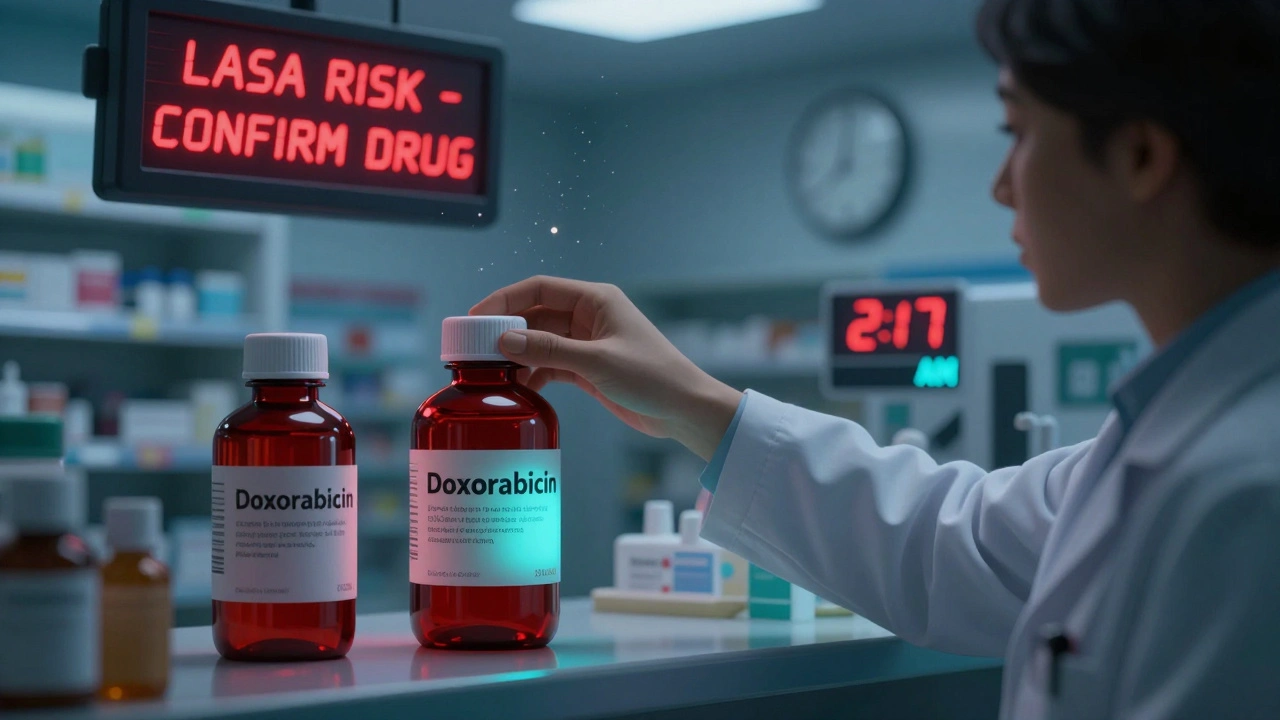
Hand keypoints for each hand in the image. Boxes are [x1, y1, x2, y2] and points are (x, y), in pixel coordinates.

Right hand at [470, 276, 742, 460]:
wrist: (684, 410)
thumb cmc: (652, 377)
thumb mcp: (596, 361)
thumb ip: (549, 350)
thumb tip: (505, 340)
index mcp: (595, 300)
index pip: (538, 289)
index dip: (504, 300)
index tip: (475, 317)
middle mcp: (588, 316)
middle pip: (534, 315)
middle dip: (505, 331)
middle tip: (474, 350)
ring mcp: (587, 343)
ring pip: (539, 342)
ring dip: (517, 356)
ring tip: (490, 373)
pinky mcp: (587, 368)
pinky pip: (550, 364)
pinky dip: (532, 374)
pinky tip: (516, 388)